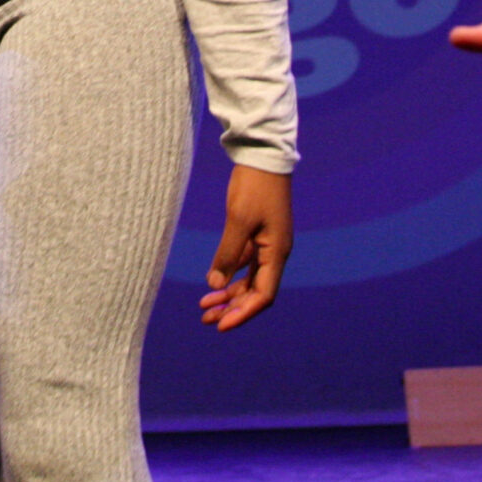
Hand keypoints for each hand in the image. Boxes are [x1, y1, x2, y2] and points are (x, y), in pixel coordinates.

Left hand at [198, 164, 290, 330]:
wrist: (262, 157)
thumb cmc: (254, 186)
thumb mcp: (238, 220)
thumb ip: (228, 253)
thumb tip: (214, 284)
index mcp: (276, 253)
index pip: (262, 296)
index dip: (242, 313)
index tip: (221, 325)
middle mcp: (275, 253)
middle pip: (255, 292)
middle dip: (231, 308)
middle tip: (205, 319)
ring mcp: (267, 244)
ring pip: (249, 279)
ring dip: (229, 294)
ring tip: (204, 306)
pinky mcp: (258, 234)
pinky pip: (245, 263)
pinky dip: (229, 274)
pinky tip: (211, 281)